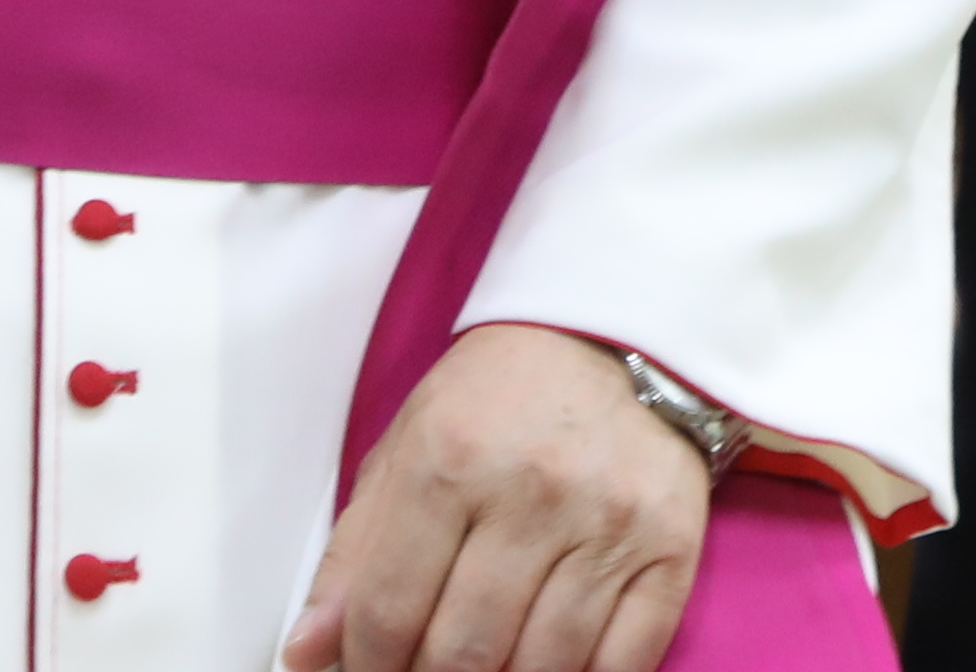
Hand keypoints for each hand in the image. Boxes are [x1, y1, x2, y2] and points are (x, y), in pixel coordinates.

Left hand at [287, 325, 710, 671]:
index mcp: (449, 458)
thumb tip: (305, 653)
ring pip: (541, 668)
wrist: (617, 337)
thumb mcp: (408, 445)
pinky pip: (622, 663)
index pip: (390, 609)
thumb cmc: (498, 397)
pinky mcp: (670, 549)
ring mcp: (607, 524)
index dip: (368, 667)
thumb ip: (354, 551)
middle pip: (463, 651)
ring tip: (484, 669)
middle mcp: (530, 492)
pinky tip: (548, 669)